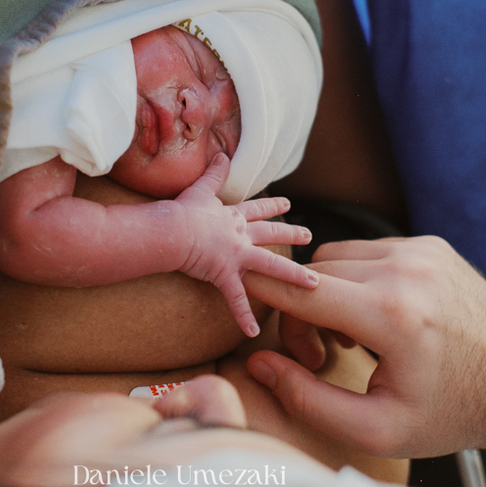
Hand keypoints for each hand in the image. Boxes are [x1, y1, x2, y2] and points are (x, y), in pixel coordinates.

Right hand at [175, 154, 316, 337]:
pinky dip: (242, 316)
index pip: (258, 210)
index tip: (288, 203)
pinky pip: (235, 299)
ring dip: (294, 276)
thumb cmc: (181, 211)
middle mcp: (240, 236)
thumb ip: (213, 174)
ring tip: (314, 284)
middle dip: (291, 235)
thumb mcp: (200, 189)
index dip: (273, 206)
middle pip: (271, 234)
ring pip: (272, 267)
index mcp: (233, 216)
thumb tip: (222, 154)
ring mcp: (235, 256)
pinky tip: (252, 332)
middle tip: (310, 236)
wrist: (171, 230)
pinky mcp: (223, 274)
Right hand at [242, 237, 485, 457]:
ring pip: (335, 256)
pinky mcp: (428, 244)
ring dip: (326, 292)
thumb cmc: (452, 411)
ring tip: (348, 336)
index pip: (297, 288)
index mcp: (391, 314)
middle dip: (300, 311)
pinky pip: (367, 252)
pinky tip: (374, 317)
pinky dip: (356, 279)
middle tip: (318, 354)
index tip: (256, 324)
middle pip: (311, 272)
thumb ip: (307, 398)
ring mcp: (419, 250)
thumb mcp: (376, 428)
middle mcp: (404, 269)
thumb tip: (258, 362)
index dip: (264, 302)